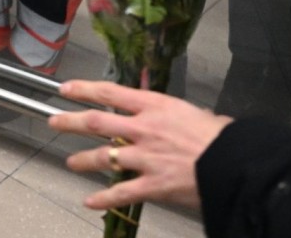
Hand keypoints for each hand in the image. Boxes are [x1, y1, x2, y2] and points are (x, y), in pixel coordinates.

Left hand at [49, 80, 231, 211]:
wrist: (236, 163)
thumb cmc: (221, 136)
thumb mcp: (193, 112)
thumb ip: (172, 114)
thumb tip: (170, 117)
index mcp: (154, 105)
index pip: (110, 92)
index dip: (84, 89)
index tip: (65, 88)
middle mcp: (143, 129)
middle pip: (97, 122)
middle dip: (71, 121)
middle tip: (54, 121)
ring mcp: (145, 157)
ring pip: (103, 156)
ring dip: (83, 160)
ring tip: (71, 162)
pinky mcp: (152, 185)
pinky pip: (121, 193)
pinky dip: (103, 198)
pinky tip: (89, 201)